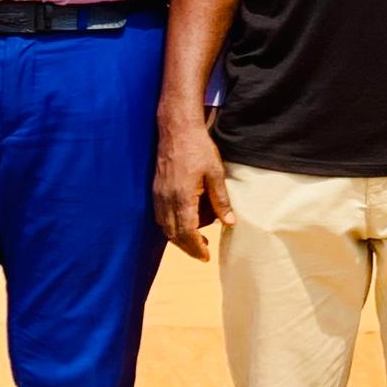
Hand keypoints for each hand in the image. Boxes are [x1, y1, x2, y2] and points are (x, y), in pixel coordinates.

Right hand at [152, 111, 231, 259]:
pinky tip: (183, 223)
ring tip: (196, 240)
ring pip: (164, 226)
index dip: (196, 247)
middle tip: (202, 253)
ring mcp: (158, 195)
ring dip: (178, 237)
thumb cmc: (198, 149)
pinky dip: (171, 225)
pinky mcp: (156, 189)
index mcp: (182, 197)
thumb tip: (229, 223)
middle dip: (187, 247)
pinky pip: (160, 215)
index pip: (186, 232)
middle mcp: (166, 199)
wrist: (176, 130)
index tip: (206, 256)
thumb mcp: (215, 173)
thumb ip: (221, 200)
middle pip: (173, 234)